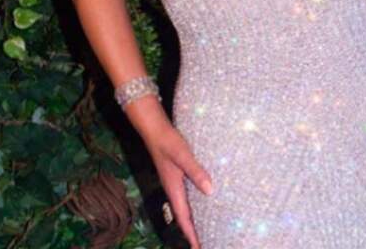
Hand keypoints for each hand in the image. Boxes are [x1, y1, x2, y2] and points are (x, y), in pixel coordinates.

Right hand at [143, 124, 213, 248]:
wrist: (154, 128)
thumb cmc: (168, 141)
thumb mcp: (183, 156)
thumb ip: (196, 172)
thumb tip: (210, 190)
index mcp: (174, 189)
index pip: (184, 218)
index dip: (191, 235)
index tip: (199, 248)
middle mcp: (174, 189)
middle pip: (184, 216)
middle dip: (193, 232)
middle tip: (205, 243)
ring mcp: (175, 182)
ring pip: (185, 207)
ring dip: (194, 219)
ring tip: (206, 229)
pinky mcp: (177, 174)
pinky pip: (187, 196)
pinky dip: (194, 204)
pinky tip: (203, 201)